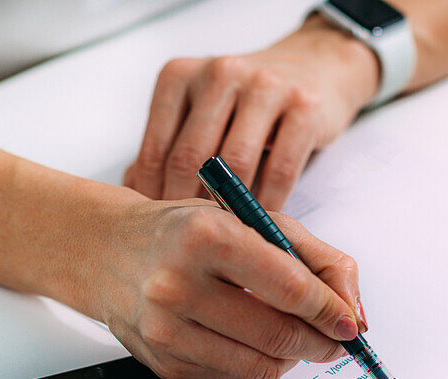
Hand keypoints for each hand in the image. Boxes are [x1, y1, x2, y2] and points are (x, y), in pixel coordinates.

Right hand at [90, 198, 366, 378]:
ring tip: (289, 335)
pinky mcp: (163, 364)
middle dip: (320, 343)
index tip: (349, 324)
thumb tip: (353, 313)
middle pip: (278, 336)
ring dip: (289, 357)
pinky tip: (239, 335)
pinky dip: (251, 361)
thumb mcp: (256, 221)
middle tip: (333, 339)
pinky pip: (233, 378)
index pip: (290, 289)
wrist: (110, 252)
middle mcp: (178, 284)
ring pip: (260, 367)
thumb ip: (317, 260)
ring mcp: (166, 330)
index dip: (330, 312)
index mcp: (206, 236)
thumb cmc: (189, 233)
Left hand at [124, 15, 379, 210]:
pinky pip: (280, 169)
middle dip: (190, 208)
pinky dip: (271, 202)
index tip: (162, 231)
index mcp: (179, 76)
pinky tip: (264, 219)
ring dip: (232, 208)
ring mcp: (264, 86)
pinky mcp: (304, 106)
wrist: (314, 66)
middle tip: (195, 243)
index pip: (156, 149)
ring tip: (229, 235)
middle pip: (192, 158)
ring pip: (237, 164)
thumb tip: (132, 192)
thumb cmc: (246, 102)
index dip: (155, 198)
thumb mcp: (200, 112)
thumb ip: (168, 147)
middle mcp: (218, 73)